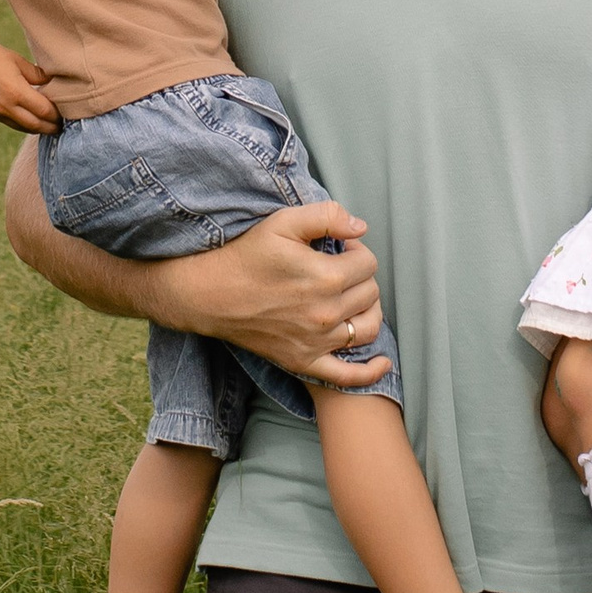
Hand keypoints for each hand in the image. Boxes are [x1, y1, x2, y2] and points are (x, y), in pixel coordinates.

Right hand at [0, 33, 58, 132]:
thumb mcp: (19, 62)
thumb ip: (38, 75)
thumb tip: (54, 83)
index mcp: (16, 92)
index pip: (44, 111)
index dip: (56, 115)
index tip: (65, 114)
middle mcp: (5, 107)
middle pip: (35, 125)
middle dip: (50, 128)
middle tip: (61, 128)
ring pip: (21, 127)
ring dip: (35, 128)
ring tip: (47, 126)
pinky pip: (8, 122)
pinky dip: (20, 122)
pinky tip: (28, 118)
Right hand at [186, 200, 392, 384]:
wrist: (209, 294)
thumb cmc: (246, 255)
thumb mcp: (283, 222)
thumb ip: (327, 216)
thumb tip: (361, 227)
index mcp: (325, 277)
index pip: (368, 264)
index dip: (356, 251)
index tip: (338, 249)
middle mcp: (325, 313)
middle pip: (370, 293)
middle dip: (360, 277)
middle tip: (337, 269)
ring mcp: (316, 341)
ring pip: (368, 327)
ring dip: (367, 311)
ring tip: (351, 298)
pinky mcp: (303, 361)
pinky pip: (347, 376)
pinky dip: (370, 371)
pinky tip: (382, 362)